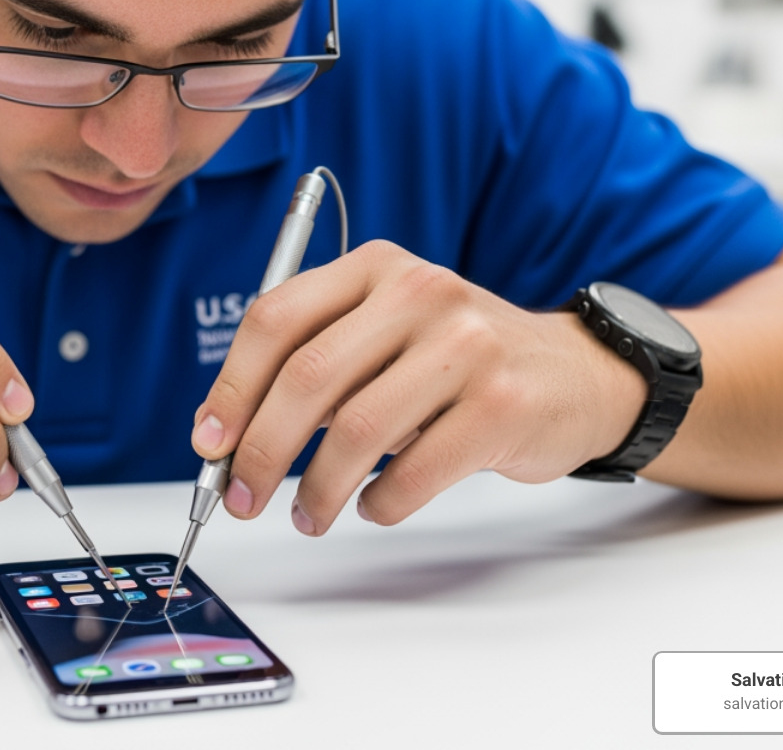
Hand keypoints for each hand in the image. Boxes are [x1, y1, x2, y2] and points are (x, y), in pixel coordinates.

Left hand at [190, 241, 646, 534]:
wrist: (573, 374)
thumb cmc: (455, 361)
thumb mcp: (385, 333)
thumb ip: (314, 363)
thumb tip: (226, 435)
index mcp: (375, 266)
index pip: (276, 318)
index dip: (231, 387)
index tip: (209, 442)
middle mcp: (420, 292)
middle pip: (308, 377)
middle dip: (260, 450)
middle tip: (241, 497)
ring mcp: (466, 346)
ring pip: (357, 431)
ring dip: (316, 490)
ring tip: (309, 515)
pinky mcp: (502, 405)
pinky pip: (413, 472)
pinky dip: (380, 503)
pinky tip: (373, 506)